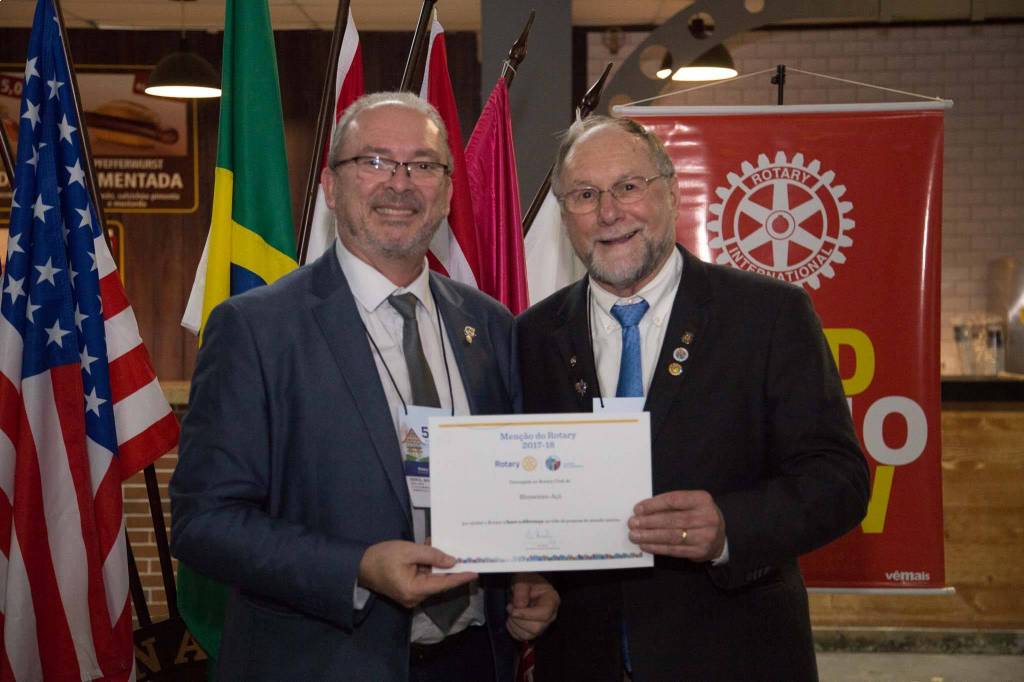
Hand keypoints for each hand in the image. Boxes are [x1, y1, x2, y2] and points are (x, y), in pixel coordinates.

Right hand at [358, 540, 476, 608]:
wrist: (360, 565)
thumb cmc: (382, 557)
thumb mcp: (408, 551)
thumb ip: (431, 555)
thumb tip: (451, 561)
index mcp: (414, 590)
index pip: (443, 584)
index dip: (460, 578)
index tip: (475, 572)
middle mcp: (414, 598)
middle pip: (438, 582)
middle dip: (450, 568)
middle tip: (465, 555)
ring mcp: (411, 596)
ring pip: (432, 580)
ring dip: (438, 565)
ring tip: (445, 548)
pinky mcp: (408, 591)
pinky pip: (424, 579)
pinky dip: (429, 567)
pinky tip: (433, 553)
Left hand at [506, 573, 558, 640]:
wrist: (526, 586)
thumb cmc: (527, 582)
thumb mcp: (522, 580)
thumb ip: (521, 591)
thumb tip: (520, 605)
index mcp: (552, 600)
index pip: (543, 614)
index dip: (526, 614)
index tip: (514, 610)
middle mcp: (550, 615)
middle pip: (536, 628)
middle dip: (518, 620)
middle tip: (510, 608)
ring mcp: (543, 625)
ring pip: (528, 635)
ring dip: (514, 624)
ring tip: (511, 611)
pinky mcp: (533, 631)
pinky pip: (521, 637)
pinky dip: (513, 629)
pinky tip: (512, 618)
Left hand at [628, 490, 725, 560]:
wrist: (719, 536)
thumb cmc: (698, 515)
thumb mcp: (690, 504)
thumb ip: (671, 505)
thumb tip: (642, 511)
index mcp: (702, 500)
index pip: (674, 500)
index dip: (654, 505)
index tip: (638, 509)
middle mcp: (707, 517)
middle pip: (672, 520)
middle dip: (649, 522)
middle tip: (632, 523)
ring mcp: (705, 536)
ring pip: (672, 536)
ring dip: (650, 536)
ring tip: (635, 535)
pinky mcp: (700, 551)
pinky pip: (674, 550)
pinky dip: (657, 548)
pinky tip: (645, 545)